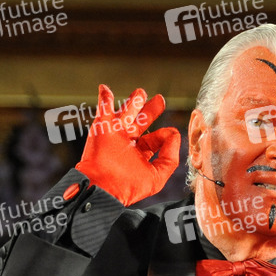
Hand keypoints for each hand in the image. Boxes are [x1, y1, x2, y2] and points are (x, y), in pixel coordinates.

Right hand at [75, 84, 180, 205]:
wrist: (101, 187)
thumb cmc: (127, 187)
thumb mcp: (157, 176)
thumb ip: (169, 157)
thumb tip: (173, 134)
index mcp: (140, 154)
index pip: (155, 139)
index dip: (164, 136)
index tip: (168, 133)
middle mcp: (128, 143)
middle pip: (142, 122)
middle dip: (150, 110)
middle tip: (159, 99)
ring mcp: (115, 134)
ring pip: (126, 112)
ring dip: (133, 101)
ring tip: (140, 92)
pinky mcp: (102, 127)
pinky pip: (103, 108)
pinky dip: (105, 98)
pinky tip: (105, 88)